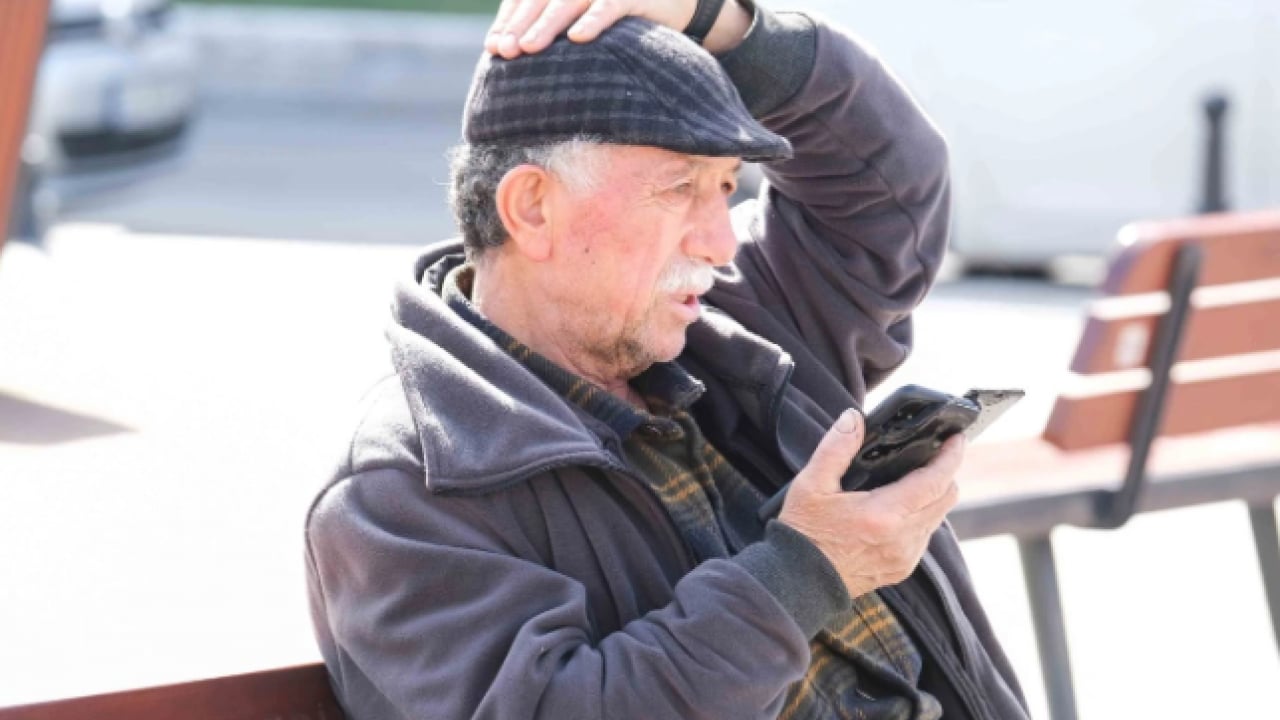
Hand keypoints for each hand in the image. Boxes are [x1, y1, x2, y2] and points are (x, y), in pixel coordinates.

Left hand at [485, 0, 749, 58]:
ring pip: (570, 2)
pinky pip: (611, 7)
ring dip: (547, 25)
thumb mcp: (581, 19)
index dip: (509, 20)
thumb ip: (551, 24)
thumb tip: (505, 48)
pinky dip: (595, 22)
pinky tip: (579, 39)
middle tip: (504, 50)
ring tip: (528, 48)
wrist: (672, 5)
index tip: (494, 47)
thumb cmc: (618, 20)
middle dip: (520, 25)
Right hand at [777, 410, 961, 598]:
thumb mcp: (811, 484)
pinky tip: (902, 509)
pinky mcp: (902, 569)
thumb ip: (836, 447)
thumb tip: (854, 418)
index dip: (951, 456)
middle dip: (946, 473)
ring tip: (917, 478)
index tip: (956, 438)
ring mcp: (905, 556)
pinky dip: (922, 518)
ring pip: (938, 518)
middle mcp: (902, 538)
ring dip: (934, 496)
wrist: (800, 581)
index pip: (935, 481)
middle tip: (936, 453)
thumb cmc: (804, 532)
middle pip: (946, 498)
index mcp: (883, 514)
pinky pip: (925, 537)